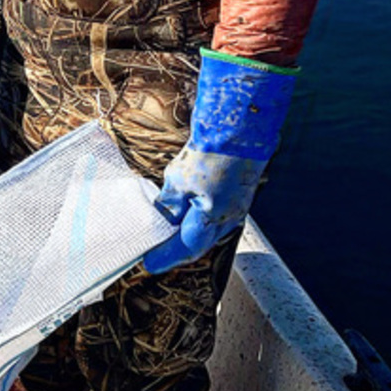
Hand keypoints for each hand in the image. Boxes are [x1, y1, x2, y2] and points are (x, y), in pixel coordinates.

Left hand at [142, 148, 262, 273]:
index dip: (165, 257)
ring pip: (207, 227)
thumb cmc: (212, 152)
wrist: (242, 126)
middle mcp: (229, 218)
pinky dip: (198, 216)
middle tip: (154, 250)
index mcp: (213, 219)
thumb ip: (170, 204)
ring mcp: (237, 205)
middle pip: (198, 241)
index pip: (185, 248)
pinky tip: (185, 209)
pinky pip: (215, 213)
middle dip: (176, 247)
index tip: (148, 264)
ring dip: (187, 231)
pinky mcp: (239, 192)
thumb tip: (163, 219)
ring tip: (166, 231)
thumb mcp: (179, 179)